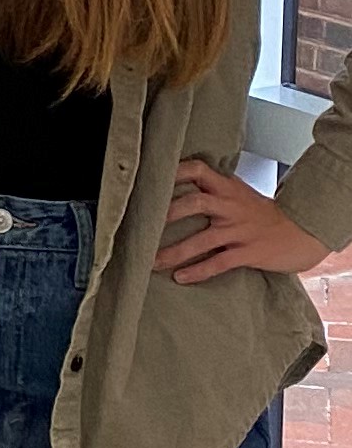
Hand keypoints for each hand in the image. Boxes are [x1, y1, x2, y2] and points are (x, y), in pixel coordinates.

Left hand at [158, 157, 335, 283]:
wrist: (303, 232)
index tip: (151, 178)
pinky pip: (219, 263)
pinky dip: (198, 271)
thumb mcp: (240, 195)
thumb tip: (177, 185)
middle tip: (143, 223)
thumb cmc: (265, 214)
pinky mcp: (248, 253)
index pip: (198, 170)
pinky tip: (180, 277)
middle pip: (195, 203)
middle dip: (168, 213)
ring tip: (152, 261)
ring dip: (174, 252)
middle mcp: (231, 207)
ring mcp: (239, 231)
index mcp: (227, 189)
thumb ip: (213, 190)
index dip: (175, 172)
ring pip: (202, 240)